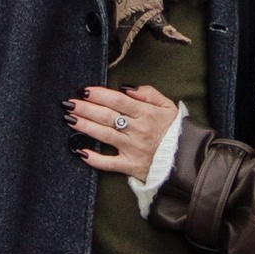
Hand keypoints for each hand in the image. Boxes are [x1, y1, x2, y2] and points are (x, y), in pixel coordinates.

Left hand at [67, 83, 181, 182]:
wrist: (186, 159)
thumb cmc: (174, 130)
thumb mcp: (167, 106)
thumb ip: (148, 93)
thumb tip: (126, 87)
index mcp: (146, 114)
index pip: (118, 100)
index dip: (99, 94)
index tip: (84, 90)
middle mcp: (137, 130)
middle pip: (107, 116)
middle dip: (86, 108)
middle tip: (69, 102)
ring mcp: (132, 149)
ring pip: (104, 135)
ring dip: (85, 127)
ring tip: (70, 119)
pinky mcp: (130, 166)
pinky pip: (109, 163)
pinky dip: (93, 158)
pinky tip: (79, 150)